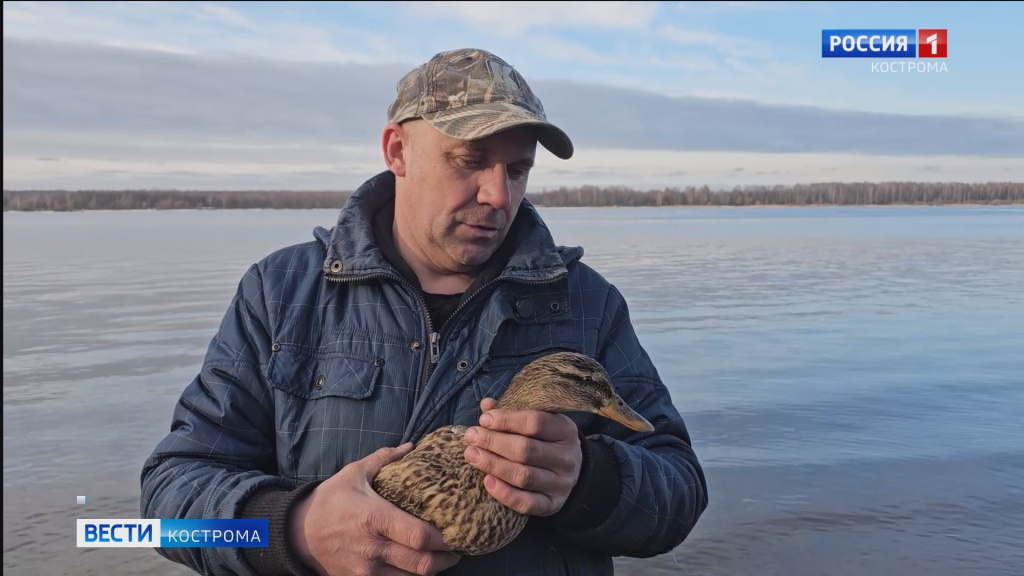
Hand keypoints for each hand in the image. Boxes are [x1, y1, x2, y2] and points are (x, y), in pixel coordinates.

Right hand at [289, 444, 460, 575]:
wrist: (298, 533)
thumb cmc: (329, 500)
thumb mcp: (354, 473)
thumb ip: (384, 459)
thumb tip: (411, 445)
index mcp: (375, 518)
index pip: (420, 536)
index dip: (443, 540)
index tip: (456, 533)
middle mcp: (373, 548)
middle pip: (422, 564)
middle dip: (446, 560)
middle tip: (457, 550)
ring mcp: (367, 570)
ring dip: (430, 570)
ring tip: (443, 559)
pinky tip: (418, 567)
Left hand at [463, 398, 582, 516]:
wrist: (570, 472)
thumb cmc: (546, 441)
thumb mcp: (538, 422)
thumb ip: (513, 413)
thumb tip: (486, 405)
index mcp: (565, 431)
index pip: (535, 423)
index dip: (507, 420)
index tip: (484, 420)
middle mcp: (567, 458)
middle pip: (526, 450)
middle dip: (493, 442)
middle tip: (471, 437)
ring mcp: (561, 484)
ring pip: (523, 476)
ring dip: (493, 465)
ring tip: (471, 455)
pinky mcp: (552, 505)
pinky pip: (526, 503)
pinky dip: (505, 494)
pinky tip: (487, 481)